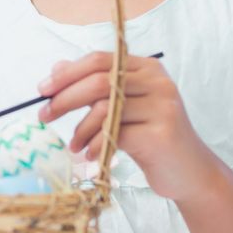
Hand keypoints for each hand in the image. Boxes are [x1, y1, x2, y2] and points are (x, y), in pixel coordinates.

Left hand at [38, 52, 217, 201]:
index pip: (99, 60)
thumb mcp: (122, 108)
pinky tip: (91, 156)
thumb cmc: (150, 137)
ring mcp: (162, 106)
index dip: (67, 74)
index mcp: (147, 68)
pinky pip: (114, 134)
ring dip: (79, 129)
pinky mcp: (161, 133)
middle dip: (64, 99)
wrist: (189, 172)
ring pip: (104, 109)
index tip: (42, 90)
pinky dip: (95, 145)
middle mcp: (158, 82)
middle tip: (44, 116)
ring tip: (74, 146)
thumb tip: (57, 68)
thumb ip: (94, 87)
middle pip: (98, 81)